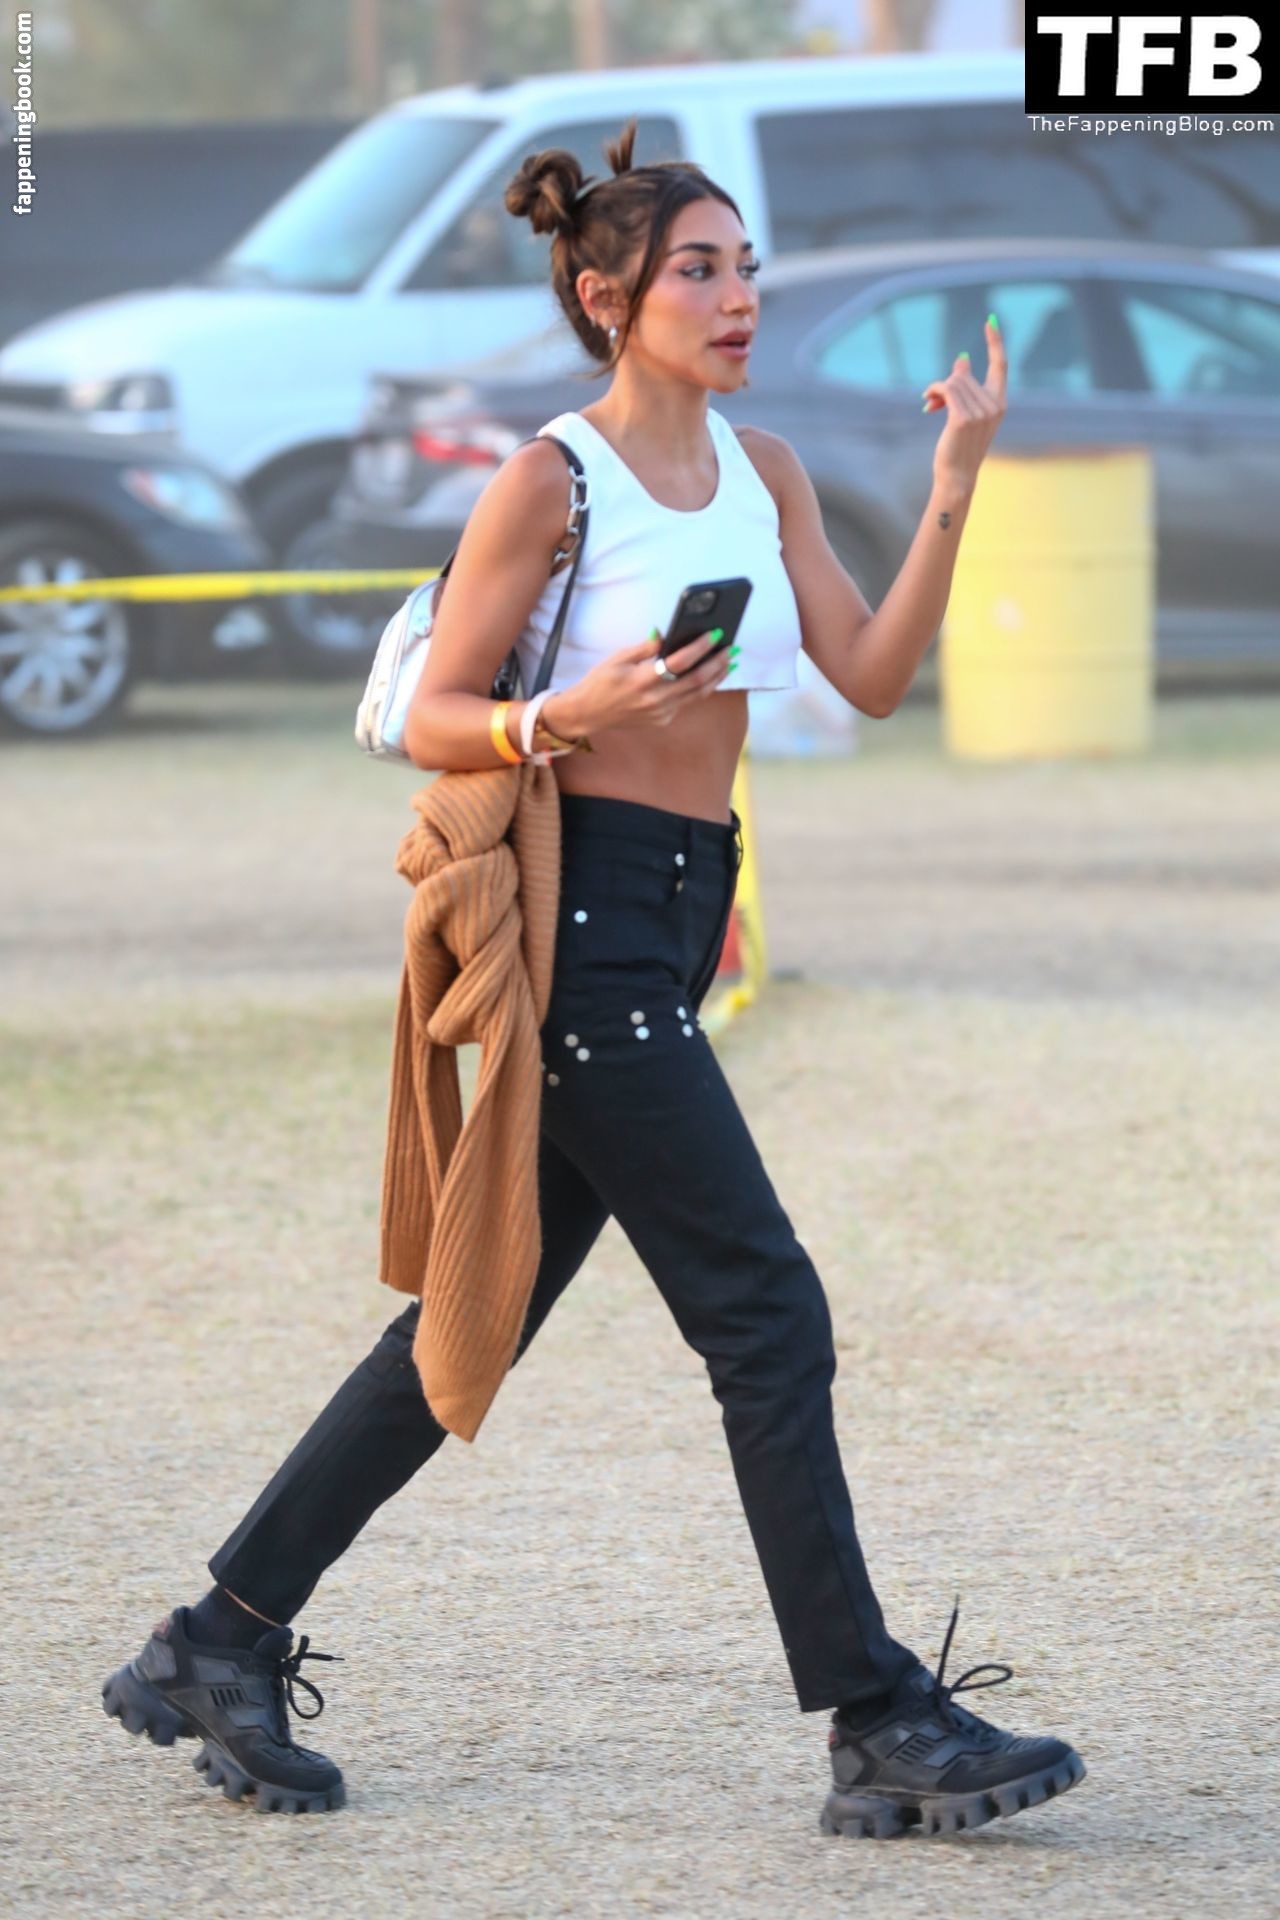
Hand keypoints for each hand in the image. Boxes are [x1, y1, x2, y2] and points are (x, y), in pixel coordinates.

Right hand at [557, 628, 733, 733]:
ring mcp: (660, 713)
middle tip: (732, 649)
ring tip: (730, 662)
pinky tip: (709, 675)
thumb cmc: (600, 682)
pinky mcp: (662, 720)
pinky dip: (699, 688)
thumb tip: (668, 635)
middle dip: (718, 663)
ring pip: (697, 694)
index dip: (700, 647)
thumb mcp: (617, 658)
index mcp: (642, 681)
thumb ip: (645, 647)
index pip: (680, 662)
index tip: (716, 634)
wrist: (588, 714)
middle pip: (696, 681)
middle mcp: (655, 700)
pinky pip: (686, 702)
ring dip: (716, 677)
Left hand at [922, 316, 1007, 496]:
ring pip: (953, 382)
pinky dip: (934, 391)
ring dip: (938, 391)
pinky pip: (946, 389)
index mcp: (999, 402)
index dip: (995, 342)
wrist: (957, 475)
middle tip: (933, 401)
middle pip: (965, 375)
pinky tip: (928, 401)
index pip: (1001, 365)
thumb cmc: (960, 445)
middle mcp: (994, 405)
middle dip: (946, 384)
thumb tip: (962, 359)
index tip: (990, 321)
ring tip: (932, 406)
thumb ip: (965, 387)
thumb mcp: (965, 413)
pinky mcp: (963, 418)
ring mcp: (981, 412)